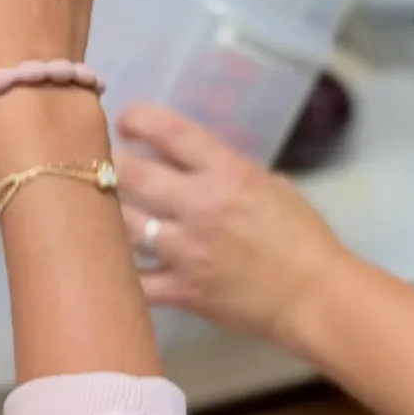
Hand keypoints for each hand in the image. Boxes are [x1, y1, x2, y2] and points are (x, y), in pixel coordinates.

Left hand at [113, 105, 352, 349]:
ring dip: (107, 213)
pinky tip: (112, 262)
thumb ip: (228, 170)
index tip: (126, 120)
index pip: (170, 131)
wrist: (314, 296)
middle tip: (100, 164)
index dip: (139, 118)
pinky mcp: (181, 291)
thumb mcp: (271, 184)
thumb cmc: (302, 235)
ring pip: (120, 224)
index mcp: (227, 173)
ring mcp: (185, 251)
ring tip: (100, 209)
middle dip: (107, 163)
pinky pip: (134, 281)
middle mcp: (199, 206)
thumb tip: (193, 164)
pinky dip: (119, 271)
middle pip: (130, 174)